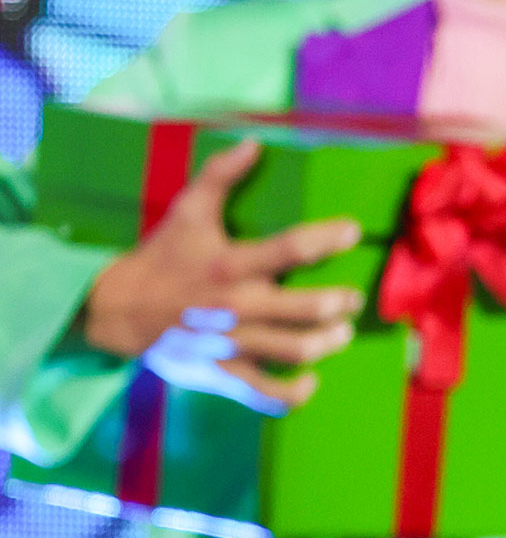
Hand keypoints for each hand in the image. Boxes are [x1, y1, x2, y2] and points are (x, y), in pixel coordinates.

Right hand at [81, 137, 362, 409]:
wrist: (120, 310)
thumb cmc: (163, 256)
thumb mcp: (187, 210)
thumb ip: (220, 176)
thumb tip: (253, 144)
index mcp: (230, 264)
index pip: (290, 249)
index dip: (327, 238)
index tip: (352, 231)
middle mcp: (236, 305)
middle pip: (305, 308)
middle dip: (339, 302)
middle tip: (352, 297)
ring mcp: (232, 343)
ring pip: (295, 350)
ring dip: (328, 342)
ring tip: (339, 332)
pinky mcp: (224, 372)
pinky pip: (267, 393)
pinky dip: (295, 393)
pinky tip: (311, 381)